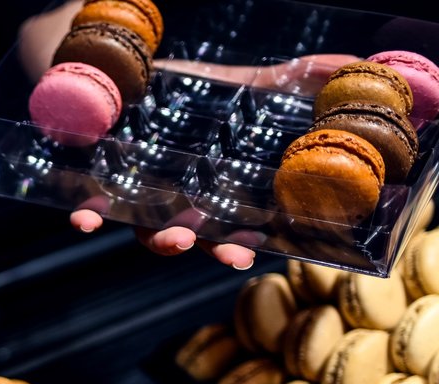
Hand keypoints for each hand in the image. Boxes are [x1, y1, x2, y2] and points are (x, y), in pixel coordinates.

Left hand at [72, 53, 358, 268]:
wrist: (125, 75)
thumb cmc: (192, 89)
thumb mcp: (250, 84)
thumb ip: (301, 80)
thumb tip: (358, 66)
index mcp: (215, 189)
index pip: (233, 226)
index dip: (240, 241)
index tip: (254, 248)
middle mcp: (177, 200)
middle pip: (195, 236)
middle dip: (211, 249)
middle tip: (227, 257)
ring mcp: (139, 195)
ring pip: (147, 231)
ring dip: (161, 241)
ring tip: (175, 240)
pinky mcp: (102, 181)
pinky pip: (93, 205)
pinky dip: (89, 214)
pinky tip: (85, 221)